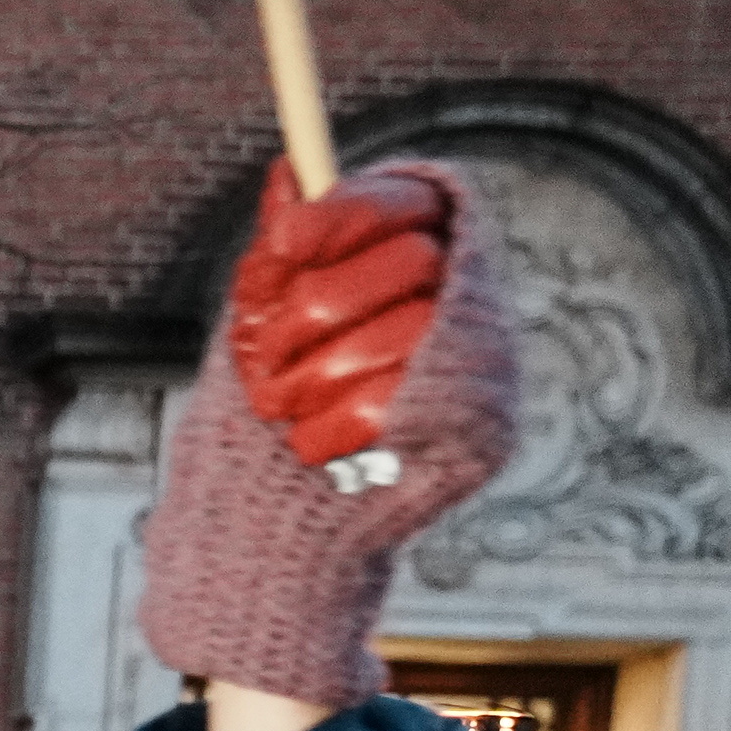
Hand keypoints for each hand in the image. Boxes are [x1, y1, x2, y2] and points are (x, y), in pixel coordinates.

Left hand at [141, 157, 519, 712]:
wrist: (263, 553)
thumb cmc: (251, 445)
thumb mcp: (248, 343)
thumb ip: (276, 268)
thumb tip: (287, 177)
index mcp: (410, 284)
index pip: (415, 204)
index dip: (352, 211)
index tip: (280, 237)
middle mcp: (461, 317)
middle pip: (413, 256)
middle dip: (319, 303)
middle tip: (265, 358)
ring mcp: (481, 373)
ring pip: (409, 321)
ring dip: (319, 367)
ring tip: (281, 411)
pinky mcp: (482, 433)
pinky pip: (408, 393)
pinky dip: (339, 422)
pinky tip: (315, 452)